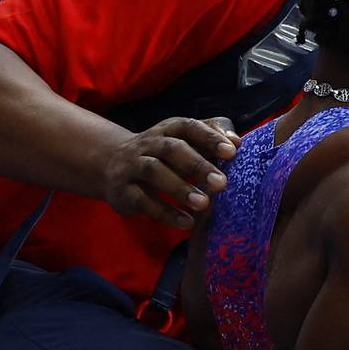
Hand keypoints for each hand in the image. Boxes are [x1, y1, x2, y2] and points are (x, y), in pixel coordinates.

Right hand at [97, 116, 235, 227]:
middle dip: (198, 165)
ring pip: (154, 171)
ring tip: (204, 204)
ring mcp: (132, 166)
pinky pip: (143, 200)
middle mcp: (148, 144)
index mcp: (168, 129)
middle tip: (222, 184)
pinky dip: (166, 212)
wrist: (111, 165)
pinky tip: (186, 222)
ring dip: (180, 188)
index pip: (189, 127)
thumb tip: (238, 141)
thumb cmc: (162, 154)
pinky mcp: (123, 190)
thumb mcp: (183, 140)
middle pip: (172, 149)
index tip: (232, 152)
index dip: (210, 137)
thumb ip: (211, 136)